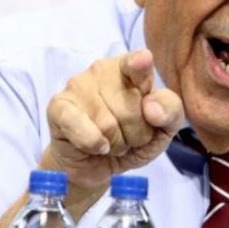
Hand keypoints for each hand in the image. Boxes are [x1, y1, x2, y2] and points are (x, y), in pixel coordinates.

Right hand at [42, 49, 183, 190]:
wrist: (97, 165)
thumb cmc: (131, 139)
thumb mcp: (162, 129)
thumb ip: (170, 111)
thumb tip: (151, 107)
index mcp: (130, 68)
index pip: (138, 62)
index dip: (140, 64)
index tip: (142, 61)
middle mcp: (102, 70)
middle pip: (132, 109)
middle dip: (136, 134)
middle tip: (127, 136)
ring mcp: (78, 86)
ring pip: (109, 124)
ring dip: (116, 144)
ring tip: (110, 141)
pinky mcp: (58, 107)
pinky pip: (80, 126)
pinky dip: (93, 143)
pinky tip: (97, 146)